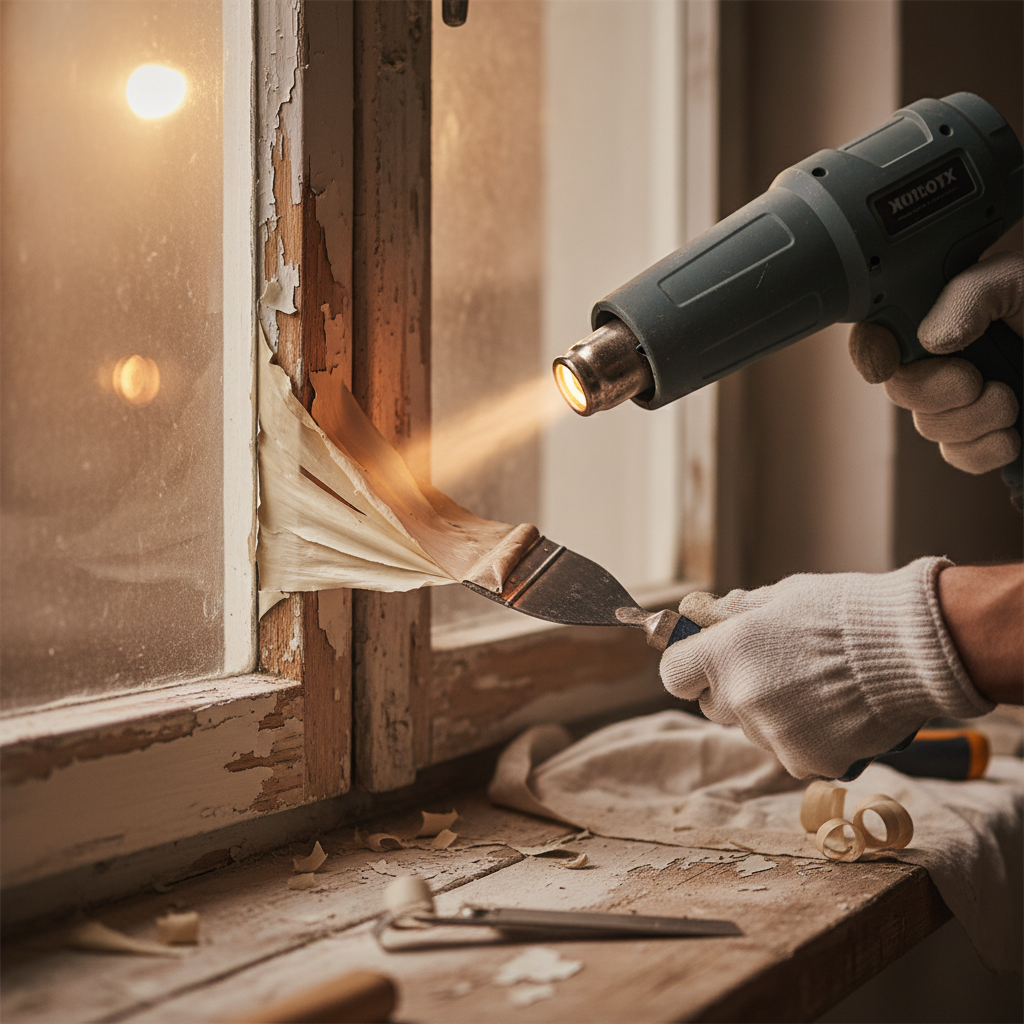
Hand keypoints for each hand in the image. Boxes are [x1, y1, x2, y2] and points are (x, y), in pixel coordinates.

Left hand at [659, 558, 992, 778]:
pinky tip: (835, 710)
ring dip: (772, 714)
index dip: (689, 666)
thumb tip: (707, 616)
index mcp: (726, 654)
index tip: (705, 659)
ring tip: (817, 686)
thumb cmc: (846, 612)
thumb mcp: (781, 596)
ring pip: (754, 730)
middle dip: (732, 689)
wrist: (910, 649)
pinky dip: (807, 737)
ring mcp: (774, 736)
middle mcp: (741, 699)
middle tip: (774, 668)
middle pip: (713, 705)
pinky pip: (792, 751)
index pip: (674, 674)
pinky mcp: (809, 762)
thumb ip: (736, 613)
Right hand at [848, 251, 1022, 473]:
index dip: (869, 351)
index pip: (878, 334)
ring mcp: (959, 405)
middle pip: (899, 390)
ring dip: (973, 419)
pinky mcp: (981, 440)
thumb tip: (932, 339)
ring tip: (1010, 400)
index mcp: (937, 318)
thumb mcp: (1016, 282)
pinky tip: (1012, 432)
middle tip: (975, 380)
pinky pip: (958, 457)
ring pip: (930, 427)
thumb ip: (971, 294)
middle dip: (935, 391)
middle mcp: (940, 362)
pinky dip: (985, 449)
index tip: (885, 363)